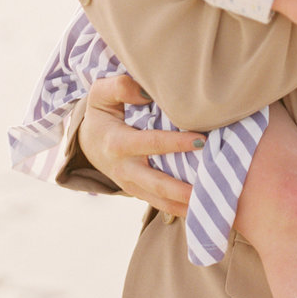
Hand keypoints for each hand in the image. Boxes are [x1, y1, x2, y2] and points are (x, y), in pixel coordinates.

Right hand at [79, 75, 202, 215]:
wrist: (87, 141)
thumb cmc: (101, 112)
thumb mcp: (101, 94)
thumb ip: (120, 87)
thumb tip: (147, 92)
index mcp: (117, 143)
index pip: (151, 143)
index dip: (175, 143)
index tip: (201, 140)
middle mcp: (123, 169)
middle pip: (156, 183)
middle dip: (182, 188)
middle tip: (209, 187)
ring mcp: (130, 184)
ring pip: (159, 201)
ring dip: (183, 206)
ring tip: (210, 206)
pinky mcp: (137, 192)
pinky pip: (159, 204)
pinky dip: (179, 209)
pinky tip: (200, 210)